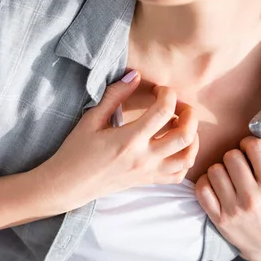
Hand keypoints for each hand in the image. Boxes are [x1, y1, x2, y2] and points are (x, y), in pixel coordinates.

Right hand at [32, 70, 199, 212]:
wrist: (67, 185)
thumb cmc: (75, 151)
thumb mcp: (91, 119)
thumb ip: (115, 95)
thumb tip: (135, 75)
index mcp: (129, 139)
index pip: (163, 111)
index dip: (167, 94)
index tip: (159, 90)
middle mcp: (144, 158)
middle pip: (185, 135)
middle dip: (189, 114)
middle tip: (178, 105)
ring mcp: (148, 172)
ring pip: (187, 157)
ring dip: (192, 137)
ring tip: (181, 124)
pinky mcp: (147, 181)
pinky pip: (178, 175)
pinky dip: (185, 160)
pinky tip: (176, 146)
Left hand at [194, 120, 260, 260]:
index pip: (254, 147)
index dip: (249, 144)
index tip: (249, 152)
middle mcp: (254, 197)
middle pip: (230, 156)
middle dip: (233, 157)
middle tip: (238, 166)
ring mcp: (234, 209)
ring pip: (214, 170)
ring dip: (218, 170)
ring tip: (228, 177)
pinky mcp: (218, 218)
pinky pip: (201, 188)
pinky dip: (205, 184)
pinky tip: (215, 187)